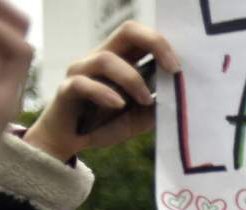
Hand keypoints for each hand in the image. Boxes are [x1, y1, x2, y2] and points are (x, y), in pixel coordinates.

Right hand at [24, 21, 180, 160]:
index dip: (162, 44)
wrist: (72, 143)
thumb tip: (178, 98)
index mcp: (122, 59)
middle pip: (127, 31)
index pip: (142, 36)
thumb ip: (157, 106)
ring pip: (106, 59)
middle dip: (154, 43)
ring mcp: (81, 71)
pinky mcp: (66, 89)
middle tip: (173, 69)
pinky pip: (83, 84)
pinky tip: (118, 105)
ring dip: (132, 79)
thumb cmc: (107, 124)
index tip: (179, 68)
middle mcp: (101, 58)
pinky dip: (103, 93)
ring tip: (145, 100)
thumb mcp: (140, 117)